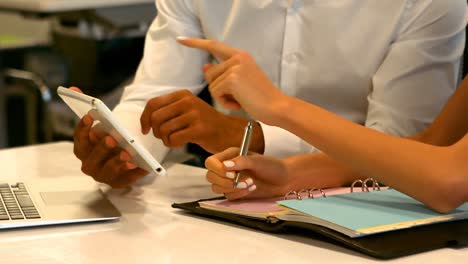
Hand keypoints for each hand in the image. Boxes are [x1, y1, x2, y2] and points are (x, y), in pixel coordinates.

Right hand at [71, 87, 147, 187]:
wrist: (125, 155)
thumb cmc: (111, 137)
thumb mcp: (103, 123)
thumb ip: (89, 107)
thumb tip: (74, 89)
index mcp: (83, 150)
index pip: (78, 140)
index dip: (82, 128)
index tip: (90, 116)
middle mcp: (89, 165)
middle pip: (91, 159)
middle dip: (101, 148)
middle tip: (111, 137)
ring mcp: (103, 176)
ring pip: (106, 172)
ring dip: (116, 163)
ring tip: (127, 153)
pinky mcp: (119, 182)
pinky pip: (124, 180)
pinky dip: (131, 174)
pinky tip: (138, 165)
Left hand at [140, 89, 263, 153]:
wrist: (230, 132)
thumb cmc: (206, 124)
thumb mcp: (188, 109)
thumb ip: (170, 109)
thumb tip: (147, 117)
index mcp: (183, 95)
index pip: (153, 103)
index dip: (145, 118)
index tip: (145, 128)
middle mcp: (188, 101)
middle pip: (156, 117)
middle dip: (155, 131)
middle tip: (163, 136)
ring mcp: (194, 115)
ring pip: (164, 129)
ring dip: (165, 139)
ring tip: (174, 140)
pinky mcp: (199, 129)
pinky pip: (174, 139)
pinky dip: (172, 144)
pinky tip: (180, 143)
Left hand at [177, 37, 287, 125]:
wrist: (276, 107)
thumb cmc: (260, 98)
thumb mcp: (240, 83)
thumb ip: (222, 74)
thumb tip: (204, 68)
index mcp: (241, 56)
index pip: (214, 45)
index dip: (196, 43)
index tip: (181, 40)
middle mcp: (238, 57)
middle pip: (210, 73)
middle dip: (219, 88)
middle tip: (239, 96)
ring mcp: (235, 67)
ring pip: (212, 84)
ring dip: (223, 97)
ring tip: (241, 100)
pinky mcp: (232, 78)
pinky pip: (216, 93)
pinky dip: (225, 102)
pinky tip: (239, 104)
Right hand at [204, 147, 291, 199]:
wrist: (284, 180)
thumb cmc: (272, 166)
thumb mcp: (257, 161)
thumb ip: (240, 161)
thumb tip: (225, 165)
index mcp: (229, 156)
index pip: (211, 162)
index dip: (217, 169)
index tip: (231, 173)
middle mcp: (227, 168)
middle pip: (210, 176)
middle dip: (224, 181)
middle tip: (238, 180)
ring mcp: (230, 181)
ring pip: (216, 188)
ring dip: (232, 188)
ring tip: (250, 183)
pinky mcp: (235, 192)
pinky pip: (228, 196)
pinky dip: (239, 194)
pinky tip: (251, 188)